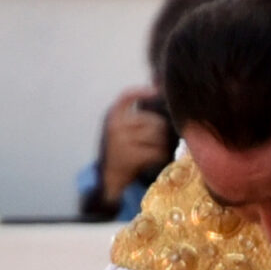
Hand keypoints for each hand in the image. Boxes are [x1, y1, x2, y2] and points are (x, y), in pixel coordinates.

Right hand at [98, 87, 173, 201]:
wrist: (109, 178)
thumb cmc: (120, 151)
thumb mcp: (121, 129)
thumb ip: (135, 117)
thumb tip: (158, 96)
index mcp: (112, 116)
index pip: (126, 96)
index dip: (141, 92)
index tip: (156, 91)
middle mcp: (116, 126)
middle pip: (153, 120)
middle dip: (160, 131)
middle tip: (155, 142)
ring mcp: (122, 141)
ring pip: (157, 135)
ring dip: (162, 144)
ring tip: (154, 151)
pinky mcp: (131, 156)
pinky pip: (157, 151)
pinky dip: (161, 156)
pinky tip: (156, 159)